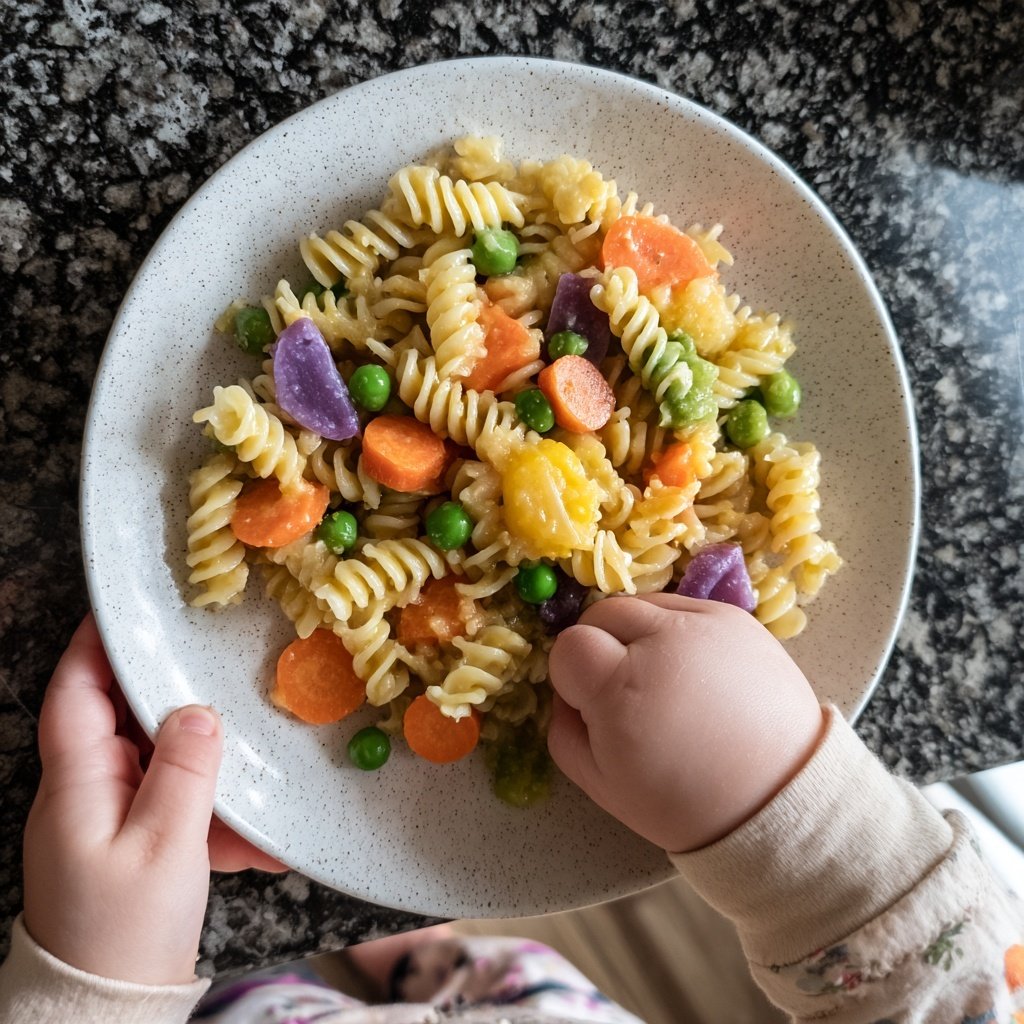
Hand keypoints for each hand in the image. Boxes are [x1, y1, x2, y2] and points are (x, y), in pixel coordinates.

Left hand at [22, 614, 285, 985]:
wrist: (109, 1015)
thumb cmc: (124, 932)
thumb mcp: (163, 845)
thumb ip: (183, 769)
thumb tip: (198, 709)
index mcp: (76, 784)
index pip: (75, 692)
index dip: (96, 646)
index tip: (130, 609)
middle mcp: (86, 794)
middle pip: (126, 722)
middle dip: (175, 703)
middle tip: (219, 672)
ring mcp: (110, 822)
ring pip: (161, 767)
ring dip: (209, 771)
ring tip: (255, 774)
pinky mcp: (135, 848)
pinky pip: (177, 810)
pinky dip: (214, 817)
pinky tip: (258, 838)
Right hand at [547, 594, 825, 852]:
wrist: (778, 797)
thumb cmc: (684, 802)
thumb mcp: (602, 785)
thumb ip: (564, 730)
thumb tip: (565, 693)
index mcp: (622, 688)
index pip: (569, 646)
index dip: (572, 676)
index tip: (592, 705)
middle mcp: (662, 642)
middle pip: (601, 613)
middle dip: (600, 647)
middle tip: (624, 691)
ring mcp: (704, 622)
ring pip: (641, 605)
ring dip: (637, 634)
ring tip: (662, 680)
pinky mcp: (735, 617)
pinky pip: (682, 607)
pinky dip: (675, 632)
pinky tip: (692, 671)